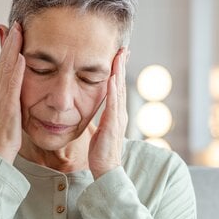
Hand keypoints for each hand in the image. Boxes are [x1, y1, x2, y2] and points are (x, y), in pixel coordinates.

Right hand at [0, 22, 25, 163]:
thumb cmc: (7, 133)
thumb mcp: (12, 109)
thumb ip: (15, 95)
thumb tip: (20, 86)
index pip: (3, 62)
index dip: (7, 45)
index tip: (12, 28)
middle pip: (2, 59)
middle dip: (9, 40)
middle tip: (15, 21)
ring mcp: (0, 96)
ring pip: (5, 67)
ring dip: (12, 48)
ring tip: (18, 30)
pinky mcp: (7, 106)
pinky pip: (12, 84)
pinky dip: (16, 70)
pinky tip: (21, 57)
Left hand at [89, 47, 129, 178]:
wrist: (106, 170)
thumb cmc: (101, 153)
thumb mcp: (100, 130)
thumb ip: (101, 118)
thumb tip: (94, 110)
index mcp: (116, 113)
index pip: (118, 87)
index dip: (119, 71)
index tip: (119, 56)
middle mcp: (120, 113)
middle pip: (122, 84)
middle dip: (122, 66)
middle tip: (123, 48)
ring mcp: (117, 119)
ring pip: (120, 91)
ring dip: (119, 73)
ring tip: (119, 56)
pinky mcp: (112, 125)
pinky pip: (113, 105)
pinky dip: (113, 91)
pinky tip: (112, 79)